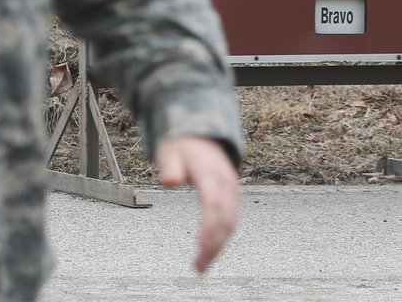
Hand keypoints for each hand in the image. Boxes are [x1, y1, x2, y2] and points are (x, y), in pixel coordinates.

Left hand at [154, 135, 238, 273]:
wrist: (201, 134)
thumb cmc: (183, 146)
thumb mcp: (170, 151)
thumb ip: (170, 166)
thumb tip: (169, 181)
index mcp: (210, 171)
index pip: (214, 203)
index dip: (210, 228)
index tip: (201, 248)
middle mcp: (225, 181)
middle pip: (226, 218)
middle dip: (215, 245)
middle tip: (199, 267)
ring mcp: (231, 189)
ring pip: (231, 222)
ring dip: (220, 246)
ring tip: (203, 266)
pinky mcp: (232, 195)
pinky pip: (232, 219)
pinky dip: (223, 238)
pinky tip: (212, 251)